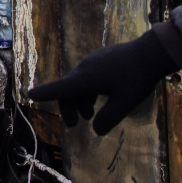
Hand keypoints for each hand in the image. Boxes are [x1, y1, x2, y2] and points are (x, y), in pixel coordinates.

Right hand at [27, 29, 176, 134]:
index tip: (30, 95)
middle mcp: (84, 69)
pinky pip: (87, 77)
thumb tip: (96, 130)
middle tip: (74, 125)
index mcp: (85, 79)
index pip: (59, 87)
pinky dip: (87, 91)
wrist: (150, 52)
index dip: (44, 93)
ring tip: (89, 115)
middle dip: (68, 107)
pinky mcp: (101, 60)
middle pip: (67, 89)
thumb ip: (108, 118)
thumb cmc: (136, 78)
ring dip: (80, 100)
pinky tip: (99, 98)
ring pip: (78, 83)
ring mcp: (93, 62)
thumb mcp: (124, 103)